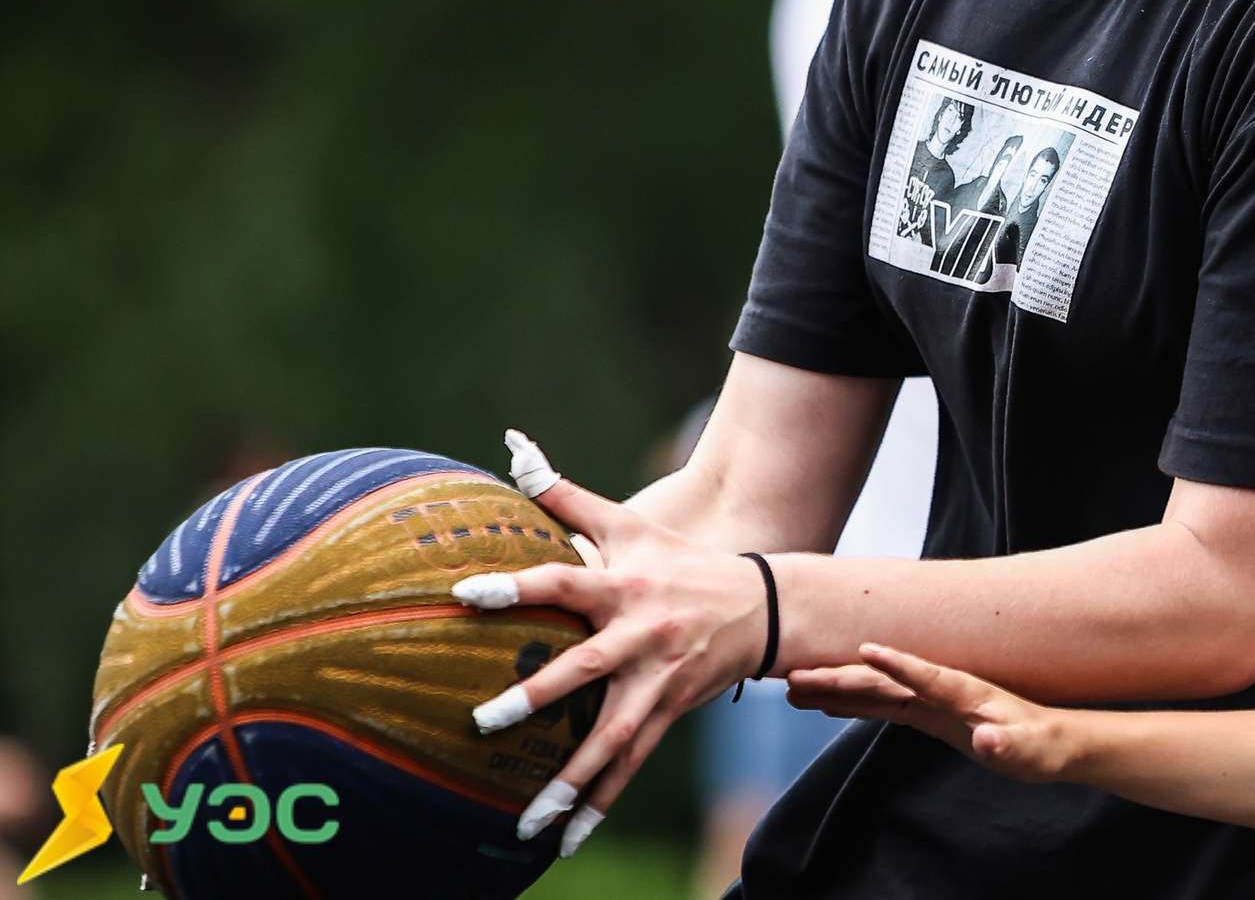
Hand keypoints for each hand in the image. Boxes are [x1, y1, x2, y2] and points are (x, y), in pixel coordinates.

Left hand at [451, 428, 768, 856]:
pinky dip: (601, 803)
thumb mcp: (630, 522)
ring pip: (613, 734)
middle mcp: (639, 634)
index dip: (517, 586)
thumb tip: (513, 446)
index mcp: (623, 585)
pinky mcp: (669, 711)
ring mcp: (657, 679)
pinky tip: (566, 840)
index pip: (563, 582)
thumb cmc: (678, 558)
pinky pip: (632, 763)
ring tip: (526, 820)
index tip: (465, 594)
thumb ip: (566, 495)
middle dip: (538, 696)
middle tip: (482, 720)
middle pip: (585, 668)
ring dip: (571, 779)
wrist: (759, 604)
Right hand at [784, 643, 1077, 785]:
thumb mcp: (1030, 750)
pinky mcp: (929, 715)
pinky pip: (883, 706)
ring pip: (875, 691)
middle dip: (840, 677)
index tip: (863, 650)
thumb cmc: (1042, 745)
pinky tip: (826, 705)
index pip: (925, 674)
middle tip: (793, 677)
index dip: (897, 663)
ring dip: (836, 689)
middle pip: (884, 681)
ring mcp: (932, 700)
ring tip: (792, 688)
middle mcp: (942, 688)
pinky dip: (853, 705)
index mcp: (964, 690)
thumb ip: (1008, 744)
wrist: (1050, 741)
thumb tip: (987, 738)